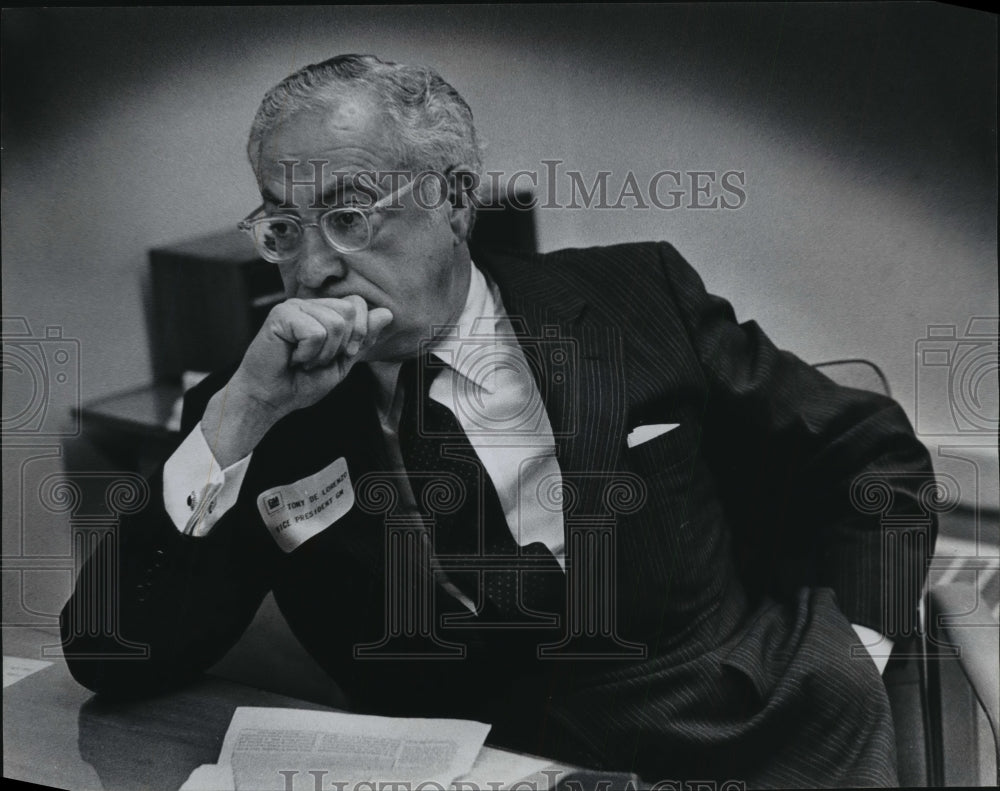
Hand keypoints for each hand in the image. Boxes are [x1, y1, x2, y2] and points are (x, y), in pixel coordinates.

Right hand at [201, 296, 392, 465]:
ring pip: (335, 323)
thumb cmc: (301, 382)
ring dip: (323, 353)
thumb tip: (387, 313)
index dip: (358, 334)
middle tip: (316, 359)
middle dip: (340, 345)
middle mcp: (309, 304)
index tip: (341, 355)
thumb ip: (363, 338)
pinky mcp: (281, 315)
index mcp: (324, 312)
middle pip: (349, 312)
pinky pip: (315, 333)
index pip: (357, 304)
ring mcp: (294, 306)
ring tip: (303, 360)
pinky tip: (292, 358)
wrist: (271, 399)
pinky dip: (308, 354)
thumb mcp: (343, 361)